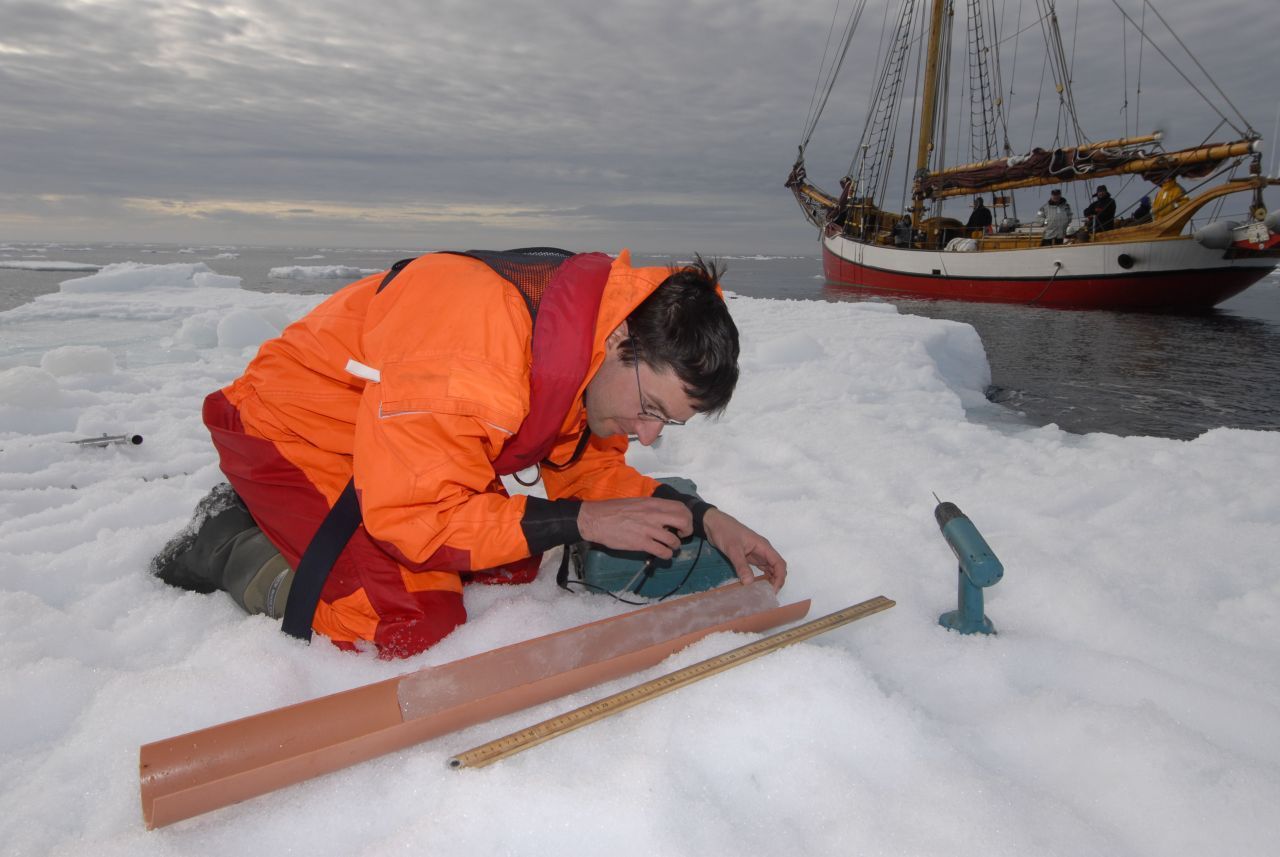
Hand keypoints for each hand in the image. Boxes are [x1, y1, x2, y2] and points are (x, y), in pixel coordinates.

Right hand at [577, 498, 691, 558]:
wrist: (596, 519)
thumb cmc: (613, 510)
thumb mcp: (636, 502)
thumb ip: (651, 508)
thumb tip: (663, 515)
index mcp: (652, 503)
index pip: (680, 506)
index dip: (686, 516)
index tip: (681, 523)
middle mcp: (653, 515)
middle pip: (683, 521)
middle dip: (687, 530)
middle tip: (681, 535)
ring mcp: (648, 529)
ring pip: (674, 540)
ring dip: (675, 546)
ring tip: (670, 547)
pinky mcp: (641, 543)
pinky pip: (662, 552)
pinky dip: (666, 555)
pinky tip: (662, 554)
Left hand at [702, 508, 787, 591]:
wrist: (713, 523)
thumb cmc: (725, 532)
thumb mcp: (733, 549)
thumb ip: (741, 566)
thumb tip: (749, 583)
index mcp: (763, 546)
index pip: (779, 563)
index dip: (779, 577)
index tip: (773, 590)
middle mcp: (763, 550)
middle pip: (776, 567)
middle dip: (777, 580)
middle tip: (769, 594)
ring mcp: (756, 553)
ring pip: (769, 568)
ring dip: (770, 580)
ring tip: (765, 592)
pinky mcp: (749, 556)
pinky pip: (760, 568)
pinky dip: (761, 577)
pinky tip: (757, 585)